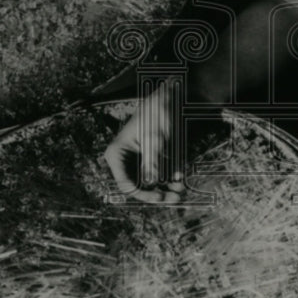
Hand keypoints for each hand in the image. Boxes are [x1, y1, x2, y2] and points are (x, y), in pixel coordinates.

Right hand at [103, 82, 185, 203]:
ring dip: (165, 188)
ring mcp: (137, 160)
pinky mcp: (150, 159)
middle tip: (175, 198)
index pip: (125, 184)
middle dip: (157, 193)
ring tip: (180, 190)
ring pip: (149, 183)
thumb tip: (151, 181)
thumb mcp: (155, 137)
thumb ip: (152, 159)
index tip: (160, 197)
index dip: (143, 194)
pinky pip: (157, 175)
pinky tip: (180, 180)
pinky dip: (168, 179)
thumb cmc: (156, 113)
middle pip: (138, 186)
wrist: (168, 99)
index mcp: (117, 154)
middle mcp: (124, 160)